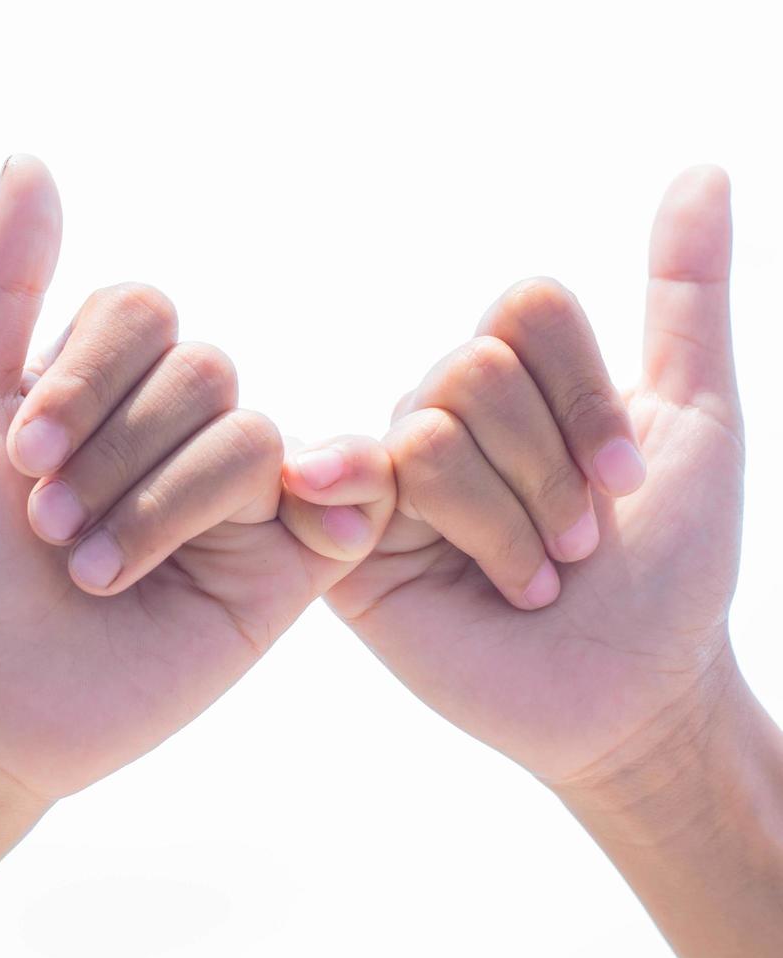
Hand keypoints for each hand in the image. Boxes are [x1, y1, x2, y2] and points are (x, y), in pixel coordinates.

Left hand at [0, 155, 393, 799]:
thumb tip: (27, 156)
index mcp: (109, 378)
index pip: (140, 309)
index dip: (83, 377)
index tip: (17, 458)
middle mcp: (177, 423)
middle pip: (197, 366)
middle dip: (109, 452)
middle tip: (46, 528)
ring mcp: (235, 491)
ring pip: (243, 429)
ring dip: (152, 504)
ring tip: (88, 573)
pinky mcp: (284, 562)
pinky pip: (336, 493)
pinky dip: (331, 491)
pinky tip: (304, 516)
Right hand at [312, 166, 742, 786]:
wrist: (634, 694)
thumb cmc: (670, 570)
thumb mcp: (697, 421)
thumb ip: (686, 297)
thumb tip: (702, 169)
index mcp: (512, 380)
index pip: (527, 308)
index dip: (586, 397)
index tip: (625, 484)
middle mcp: (441, 414)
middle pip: (478, 367)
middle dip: (552, 471)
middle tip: (576, 544)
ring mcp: (389, 476)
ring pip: (433, 426)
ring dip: (514, 521)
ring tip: (533, 579)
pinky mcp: (348, 542)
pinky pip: (371, 480)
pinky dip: (423, 516)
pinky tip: (440, 562)